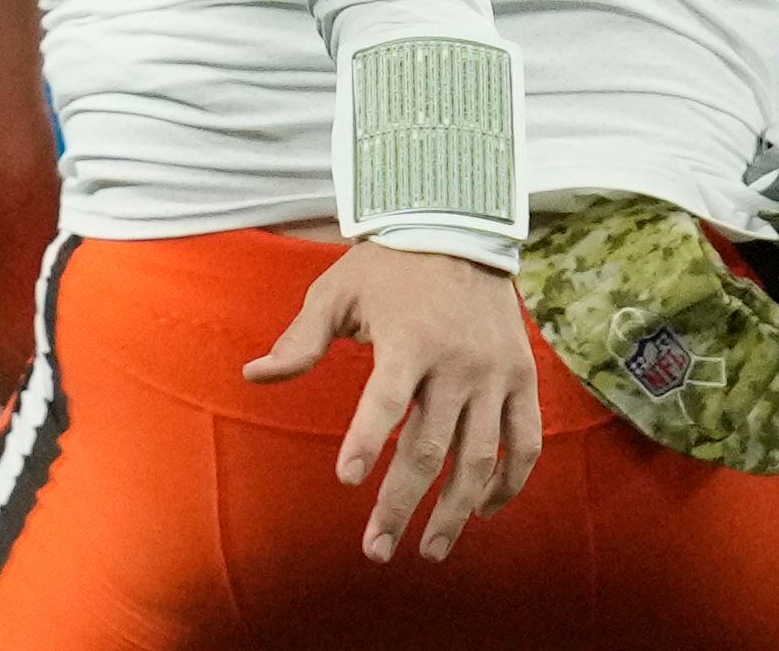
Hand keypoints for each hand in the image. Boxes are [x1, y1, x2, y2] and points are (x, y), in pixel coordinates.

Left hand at [243, 242, 542, 563]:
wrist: (461, 229)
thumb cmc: (388, 266)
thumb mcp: (337, 291)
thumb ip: (300, 340)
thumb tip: (253, 376)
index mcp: (409, 339)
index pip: (386, 399)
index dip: (366, 440)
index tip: (347, 480)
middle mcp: (457, 361)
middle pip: (430, 447)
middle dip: (401, 504)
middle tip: (377, 550)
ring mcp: (496, 373)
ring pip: (481, 458)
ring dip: (455, 511)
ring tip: (429, 549)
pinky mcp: (523, 378)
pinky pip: (525, 443)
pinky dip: (509, 483)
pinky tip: (483, 512)